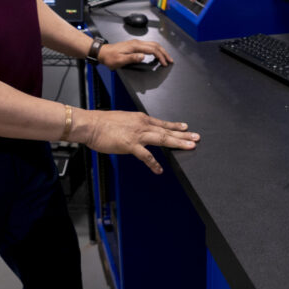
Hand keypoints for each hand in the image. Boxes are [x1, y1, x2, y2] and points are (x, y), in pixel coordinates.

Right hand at [72, 109, 197, 173]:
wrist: (91, 124)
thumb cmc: (103, 123)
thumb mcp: (124, 119)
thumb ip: (134, 125)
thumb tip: (139, 131)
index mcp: (140, 118)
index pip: (162, 123)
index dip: (175, 126)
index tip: (186, 127)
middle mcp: (142, 125)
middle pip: (166, 130)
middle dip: (183, 135)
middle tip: (196, 137)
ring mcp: (138, 135)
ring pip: (162, 139)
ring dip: (177, 143)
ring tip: (190, 146)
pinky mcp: (130, 145)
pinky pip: (146, 156)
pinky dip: (154, 163)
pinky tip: (160, 169)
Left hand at [99, 39, 172, 69]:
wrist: (103, 53)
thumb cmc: (110, 57)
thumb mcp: (120, 60)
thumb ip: (132, 58)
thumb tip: (143, 56)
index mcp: (135, 46)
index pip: (152, 50)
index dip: (160, 56)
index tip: (164, 63)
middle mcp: (137, 43)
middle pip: (155, 45)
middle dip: (164, 53)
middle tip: (170, 60)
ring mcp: (136, 43)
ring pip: (153, 45)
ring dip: (161, 51)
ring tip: (166, 58)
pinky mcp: (135, 45)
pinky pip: (149, 46)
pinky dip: (156, 50)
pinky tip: (157, 54)